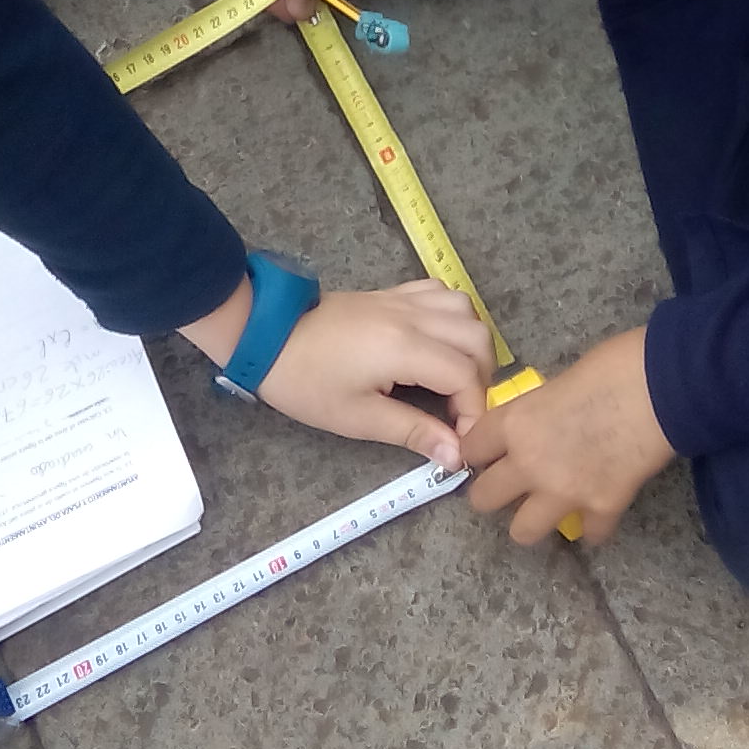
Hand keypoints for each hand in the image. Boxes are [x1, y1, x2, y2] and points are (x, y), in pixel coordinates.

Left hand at [251, 283, 494, 466]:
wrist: (267, 335)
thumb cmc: (307, 383)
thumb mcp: (357, 418)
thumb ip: (412, 431)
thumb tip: (455, 456)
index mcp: (405, 348)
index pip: (466, 376)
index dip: (473, 411)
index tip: (459, 440)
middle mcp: (414, 317)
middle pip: (478, 339)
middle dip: (481, 379)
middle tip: (460, 410)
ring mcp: (404, 300)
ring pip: (466, 310)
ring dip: (471, 344)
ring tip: (455, 376)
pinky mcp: (392, 293)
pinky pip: (440, 292)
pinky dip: (453, 316)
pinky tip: (439, 340)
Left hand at [462, 331, 673, 546]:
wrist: (664, 385)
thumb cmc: (613, 365)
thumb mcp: (559, 380)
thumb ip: (539, 411)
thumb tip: (540, 424)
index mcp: (515, 423)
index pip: (471, 450)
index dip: (478, 452)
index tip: (488, 454)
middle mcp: (529, 463)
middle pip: (484, 499)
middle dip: (496, 492)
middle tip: (515, 483)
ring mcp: (565, 492)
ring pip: (522, 532)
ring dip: (534, 520)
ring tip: (550, 506)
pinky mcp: (603, 508)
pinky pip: (589, 534)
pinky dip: (594, 526)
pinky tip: (600, 510)